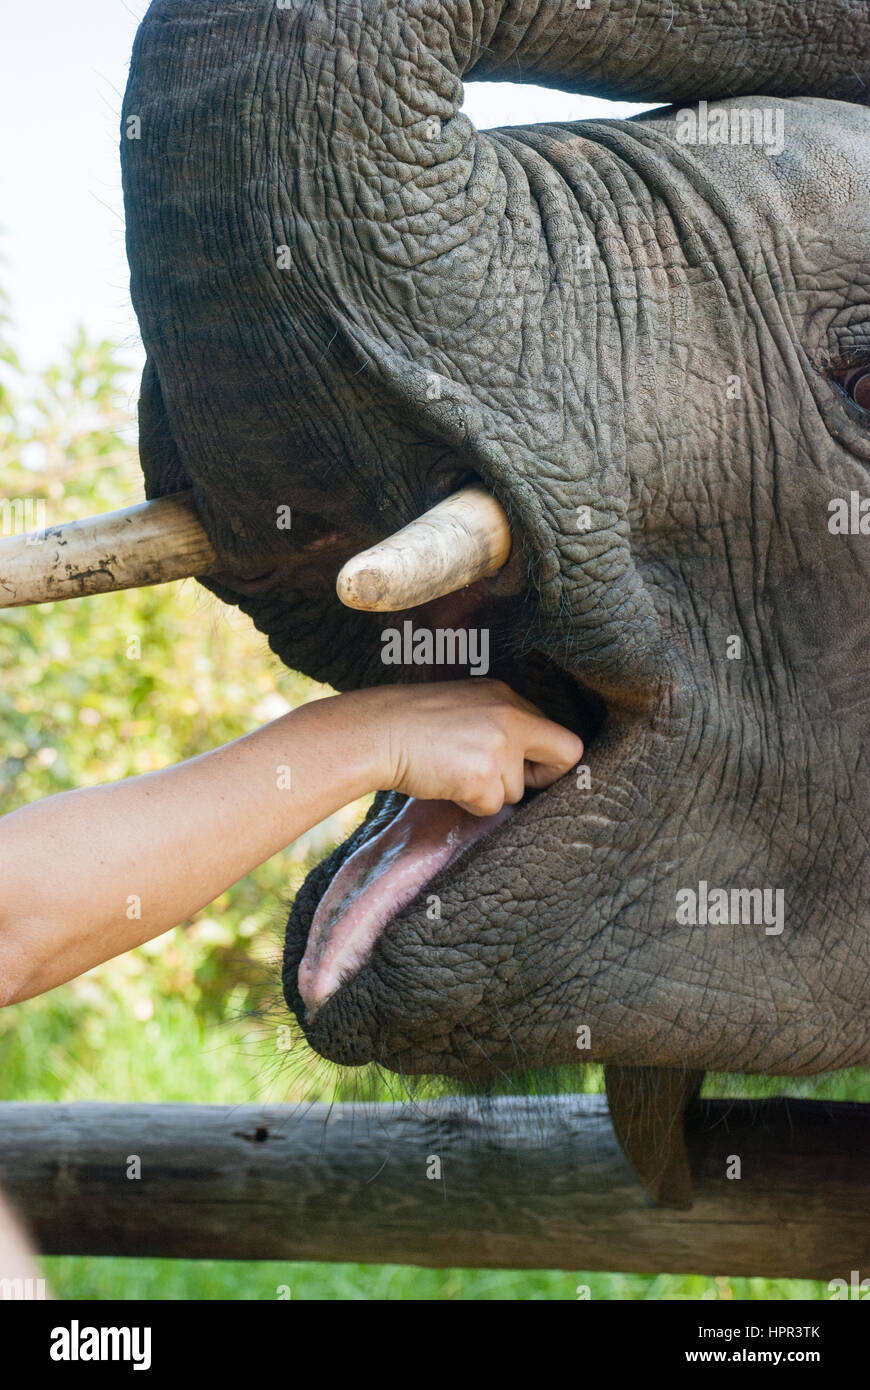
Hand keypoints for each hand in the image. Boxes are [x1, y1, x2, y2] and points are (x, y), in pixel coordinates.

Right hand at [361, 679, 582, 816]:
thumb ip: (497, 725)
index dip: (546, 756)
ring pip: (516, 791)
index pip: (558, 731)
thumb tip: (522, 761)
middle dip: (544, 777)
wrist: (376, 732)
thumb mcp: (463, 707)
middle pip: (566, 754)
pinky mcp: (482, 777)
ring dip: (488, 793)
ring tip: (452, 772)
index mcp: (506, 697)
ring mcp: (499, 747)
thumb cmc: (410, 723)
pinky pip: (490, 807)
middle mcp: (510, 716)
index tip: (528, 768)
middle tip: (507, 782)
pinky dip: (468, 804)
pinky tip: (445, 782)